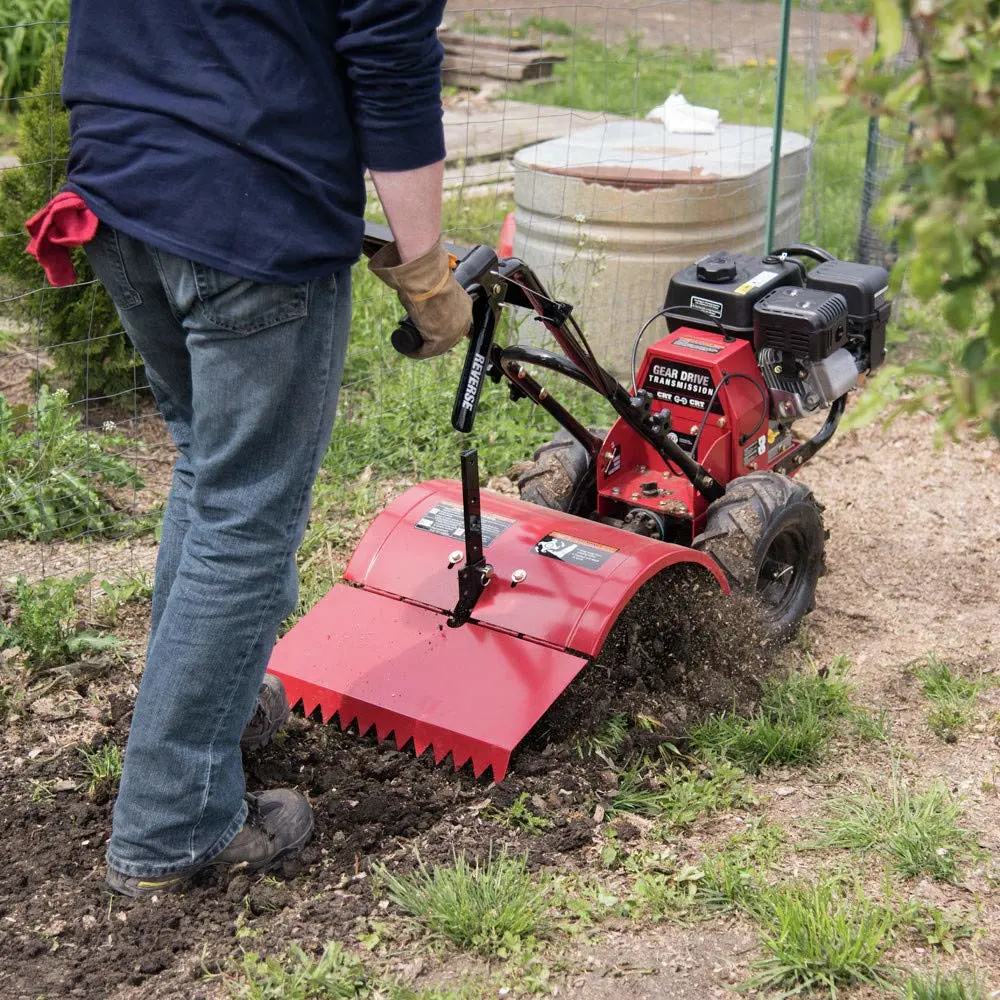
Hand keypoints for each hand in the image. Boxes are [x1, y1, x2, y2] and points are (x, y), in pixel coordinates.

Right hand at [369, 241, 472, 359]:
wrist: (428, 279)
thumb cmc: (429, 274)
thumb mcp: (435, 281)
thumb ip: (432, 282)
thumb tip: (421, 277)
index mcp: (465, 304)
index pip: (456, 321)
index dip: (443, 326)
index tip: (431, 326)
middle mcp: (463, 320)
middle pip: (449, 336)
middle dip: (434, 338)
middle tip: (420, 336)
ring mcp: (453, 332)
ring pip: (438, 345)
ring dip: (425, 346)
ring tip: (413, 344)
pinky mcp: (440, 340)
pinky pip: (426, 351)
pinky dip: (416, 352)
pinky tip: (409, 350)